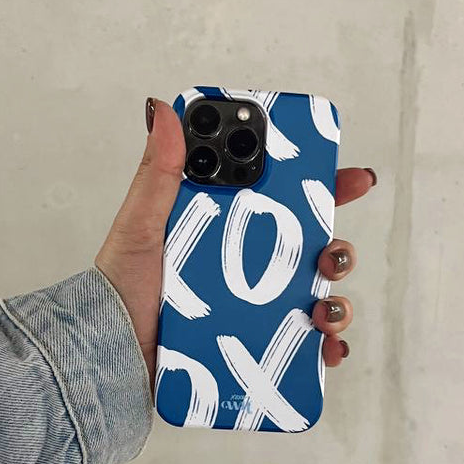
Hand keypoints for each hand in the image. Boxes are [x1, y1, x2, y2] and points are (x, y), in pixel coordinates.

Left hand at [95, 97, 375, 386]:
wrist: (112, 353)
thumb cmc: (122, 287)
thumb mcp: (141, 225)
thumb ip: (159, 172)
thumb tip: (166, 110)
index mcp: (229, 229)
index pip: (286, 200)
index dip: (325, 186)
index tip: (351, 179)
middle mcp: (249, 267)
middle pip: (314, 249)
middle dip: (338, 249)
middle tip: (330, 254)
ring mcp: (257, 309)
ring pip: (319, 297)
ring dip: (336, 301)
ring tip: (320, 310)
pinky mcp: (257, 348)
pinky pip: (305, 348)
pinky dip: (325, 348)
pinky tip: (324, 348)